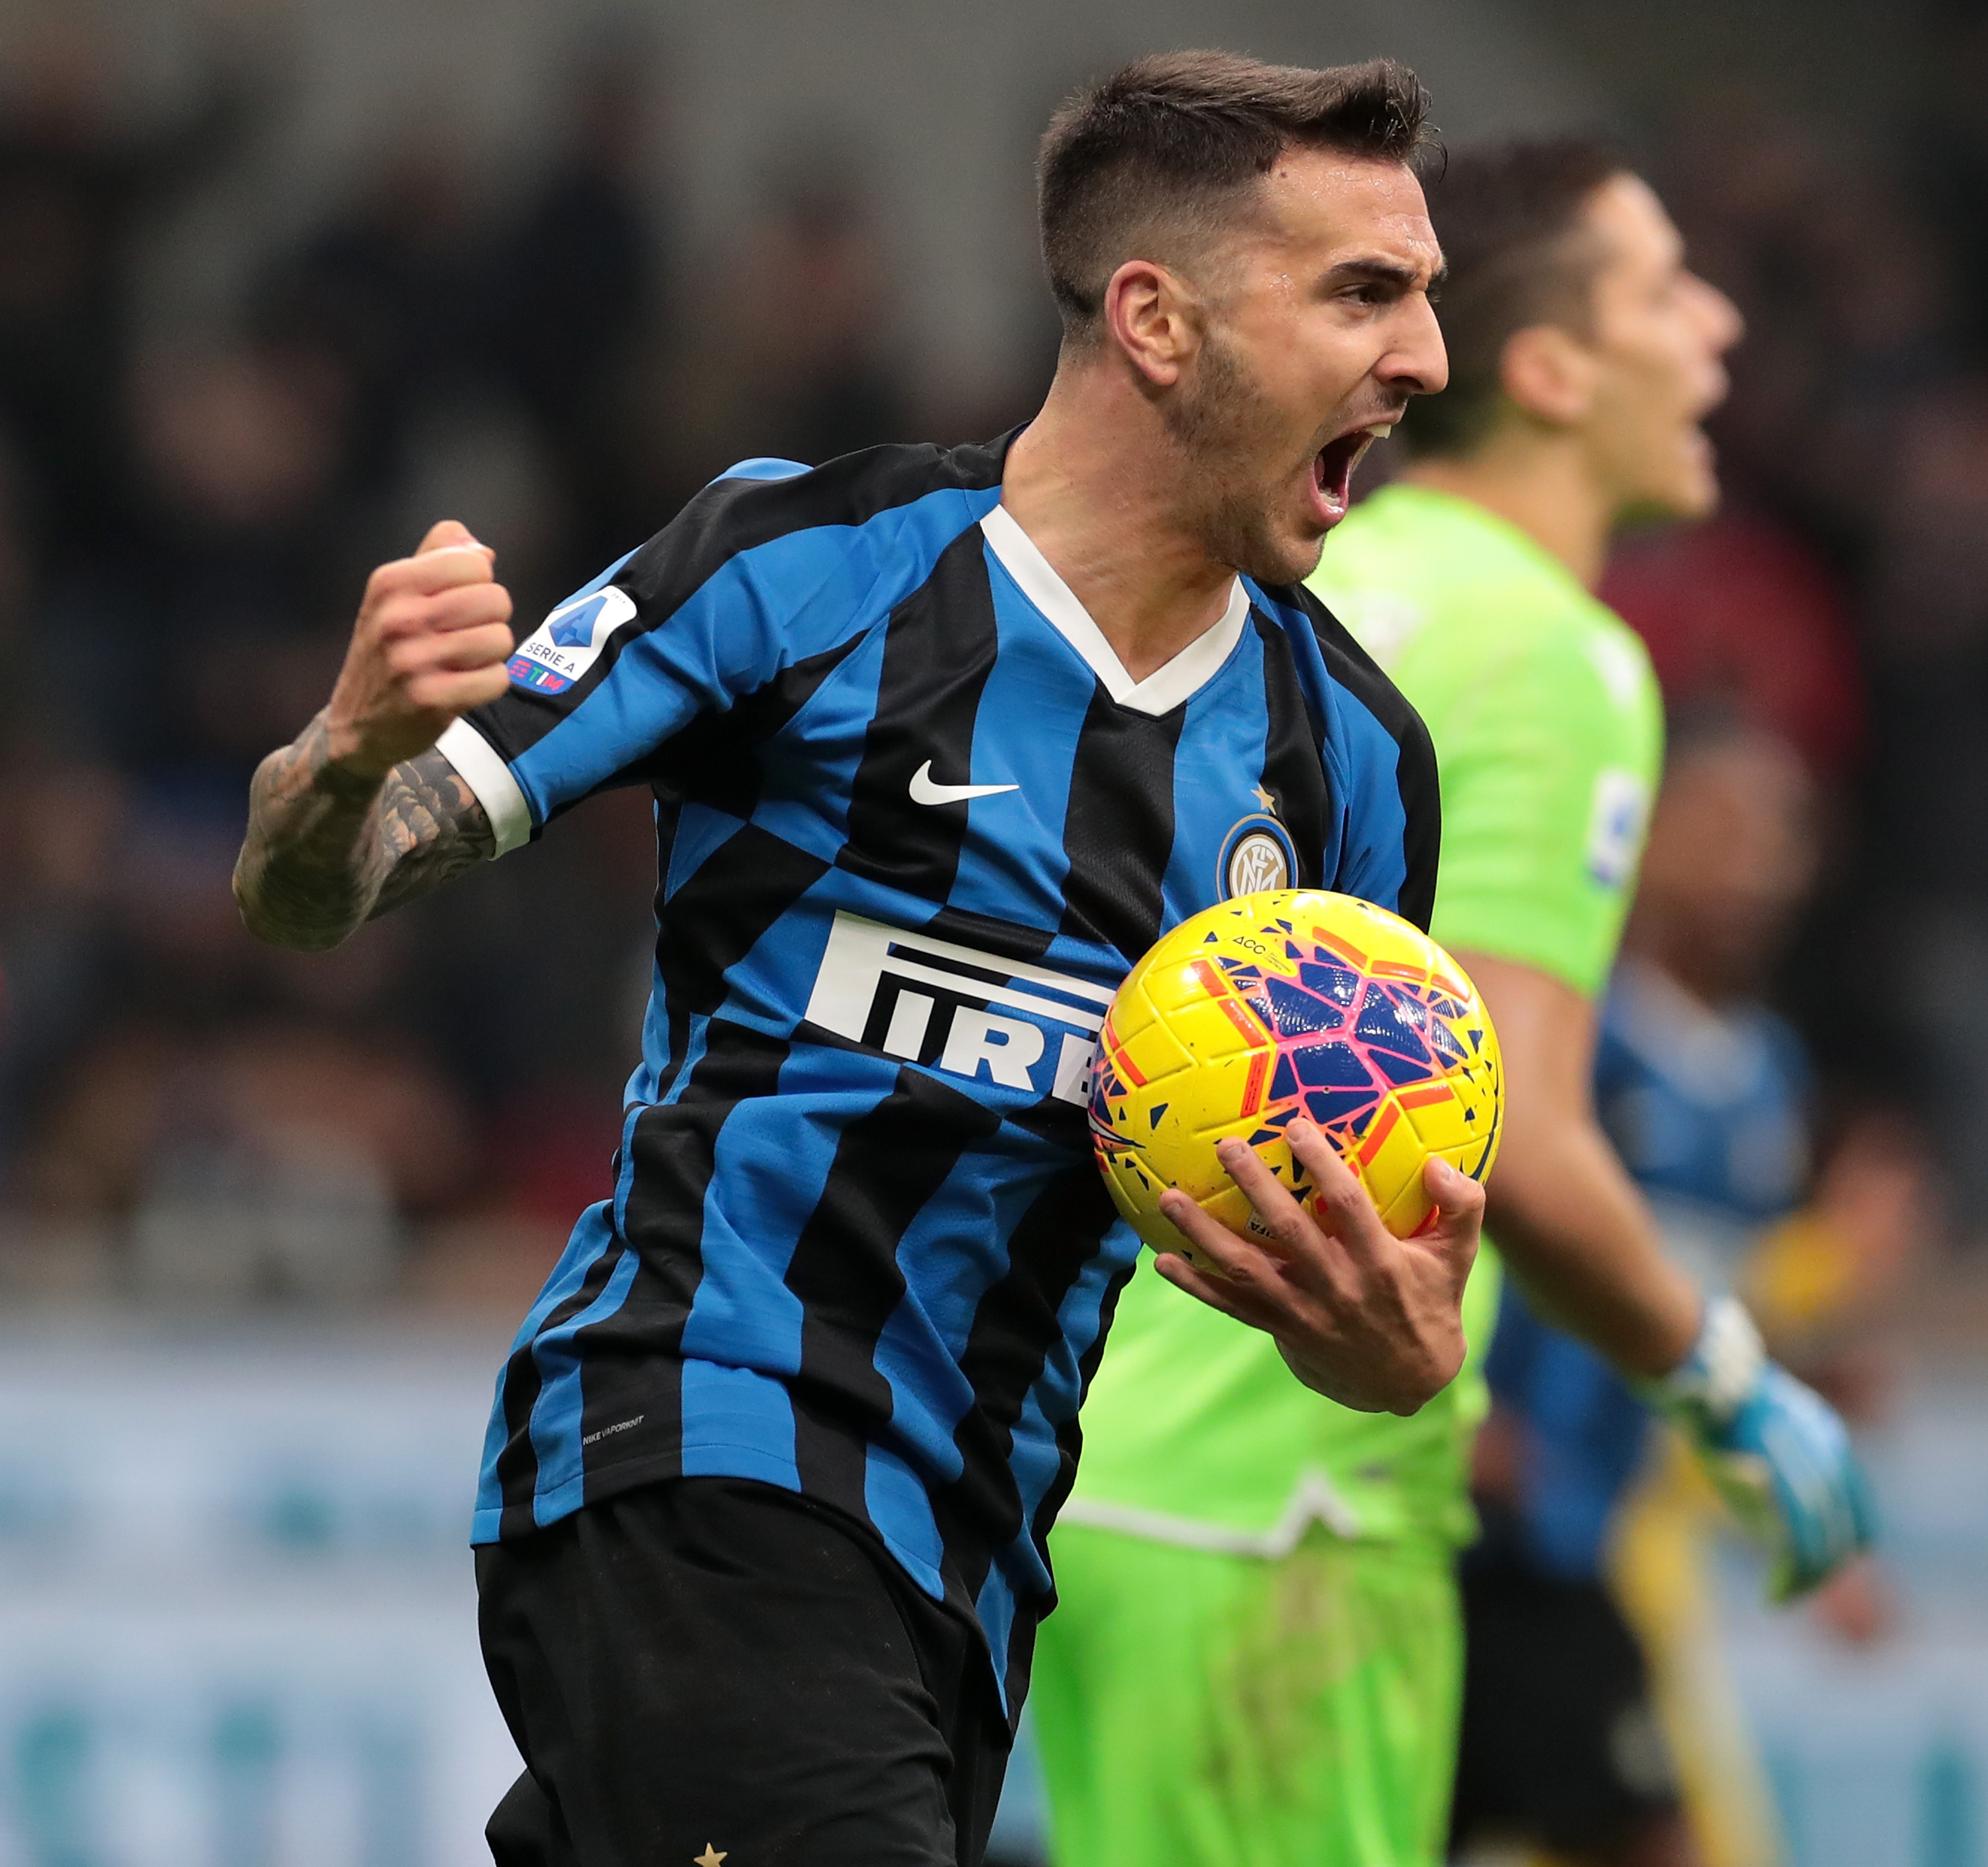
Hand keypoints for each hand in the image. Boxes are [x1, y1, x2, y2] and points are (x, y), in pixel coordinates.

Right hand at [323, 520, 514, 779]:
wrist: (356, 724)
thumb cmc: (388, 650)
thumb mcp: (395, 597)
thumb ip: (436, 559)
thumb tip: (481, 550)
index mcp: (390, 583)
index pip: (475, 562)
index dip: (479, 583)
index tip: (459, 602)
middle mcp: (398, 617)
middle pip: (496, 599)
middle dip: (491, 619)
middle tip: (466, 636)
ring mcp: (413, 660)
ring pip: (500, 639)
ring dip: (491, 653)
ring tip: (463, 661)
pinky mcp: (432, 699)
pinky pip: (497, 679)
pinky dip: (489, 684)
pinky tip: (464, 686)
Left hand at [1153, 1116, 1481, 1415]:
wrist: (1410, 1381)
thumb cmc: (1431, 1302)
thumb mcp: (1458, 1256)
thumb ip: (1462, 1205)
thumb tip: (1439, 1164)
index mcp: (1378, 1260)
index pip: (1347, 1204)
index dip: (1320, 1164)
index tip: (1294, 1126)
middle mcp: (1336, 1285)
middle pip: (1288, 1231)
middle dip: (1254, 1186)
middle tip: (1226, 1146)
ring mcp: (1303, 1311)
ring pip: (1245, 1270)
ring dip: (1203, 1234)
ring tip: (1169, 1199)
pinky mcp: (1280, 1330)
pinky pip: (1231, 1307)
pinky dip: (1196, 1286)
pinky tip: (1162, 1262)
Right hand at [1648, 1296, 1875, 1600]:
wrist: (1706, 1370)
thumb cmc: (1719, 1391)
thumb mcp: (1757, 1421)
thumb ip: (1772, 1456)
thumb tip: (1763, 1486)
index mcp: (1827, 1441)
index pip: (1857, 1507)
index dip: (1848, 1540)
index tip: (1831, 1561)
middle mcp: (1827, 1460)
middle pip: (1840, 1533)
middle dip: (1821, 1566)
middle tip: (1796, 1586)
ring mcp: (1805, 1472)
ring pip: (1821, 1546)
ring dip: (1805, 1579)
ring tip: (1785, 1593)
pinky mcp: (1780, 1490)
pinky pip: (1797, 1549)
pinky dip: (1790, 1579)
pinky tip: (1775, 1594)